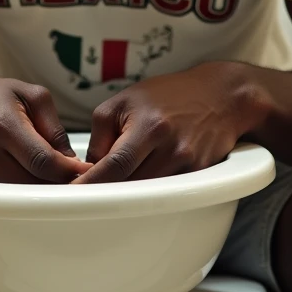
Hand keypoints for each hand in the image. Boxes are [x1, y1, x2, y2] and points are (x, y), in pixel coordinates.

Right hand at [0, 76, 91, 183]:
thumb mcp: (26, 93)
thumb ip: (52, 125)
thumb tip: (71, 160)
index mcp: (3, 123)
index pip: (43, 161)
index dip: (69, 172)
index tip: (85, 173)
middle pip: (31, 184)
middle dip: (56, 184)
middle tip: (73, 179)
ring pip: (15, 196)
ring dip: (36, 192)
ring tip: (49, 179)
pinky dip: (13, 192)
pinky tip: (22, 180)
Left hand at [72, 63, 268, 183]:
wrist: (221, 96)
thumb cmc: (169, 95)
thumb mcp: (126, 100)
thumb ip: (102, 133)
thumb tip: (89, 169)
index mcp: (149, 126)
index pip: (115, 165)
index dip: (91, 184)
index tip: (70, 196)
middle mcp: (170, 147)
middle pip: (130, 186)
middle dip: (106, 192)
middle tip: (84, 196)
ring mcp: (188, 165)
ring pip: (148, 195)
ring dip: (128, 195)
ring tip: (112, 187)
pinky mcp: (199, 176)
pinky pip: (167, 193)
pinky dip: (149, 193)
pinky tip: (140, 184)